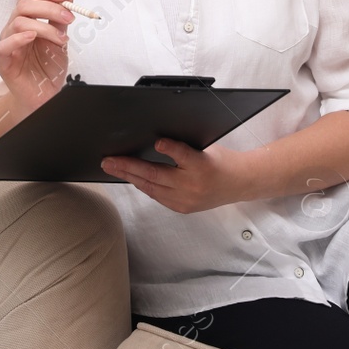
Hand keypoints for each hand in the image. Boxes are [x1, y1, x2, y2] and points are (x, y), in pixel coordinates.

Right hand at [0, 0, 73, 113]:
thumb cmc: (48, 68)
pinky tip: (33, 38)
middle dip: (50, 7)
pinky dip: (19, 38)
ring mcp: (8, 43)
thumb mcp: (59, 41)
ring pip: (19, 22)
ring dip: (45, 27)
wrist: (43, 95)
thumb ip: (59, 22)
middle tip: (69, 17)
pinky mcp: (3, 61)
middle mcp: (14, 28)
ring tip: (62, 40)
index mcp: (26, 19)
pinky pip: (4, 45)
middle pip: (24, 4)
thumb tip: (67, 3)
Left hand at [100, 139, 250, 213]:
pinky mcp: (183, 208)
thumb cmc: (221, 161)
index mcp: (202, 164)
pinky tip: (130, 178)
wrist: (239, 184)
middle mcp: (193, 184)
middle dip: (129, 167)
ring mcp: (186, 199)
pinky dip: (143, 186)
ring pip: (152, 188)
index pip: (183, 154)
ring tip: (112, 168)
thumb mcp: (206, 147)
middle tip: (109, 161)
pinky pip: (157, 196)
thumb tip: (153, 140)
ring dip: (129, 177)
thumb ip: (183, 146)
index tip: (157, 141)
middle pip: (157, 175)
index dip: (169, 148)